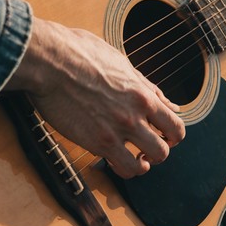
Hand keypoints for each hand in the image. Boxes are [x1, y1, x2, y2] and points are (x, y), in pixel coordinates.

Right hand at [7, 18, 185, 177]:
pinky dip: (123, 169)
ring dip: (142, 165)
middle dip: (158, 152)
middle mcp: (136, 115)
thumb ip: (148, 89)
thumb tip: (171, 105)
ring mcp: (118, 130)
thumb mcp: (123, 65)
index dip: (173, 137)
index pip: (176, 126)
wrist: (50, 60)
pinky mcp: (97, 142)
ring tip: (134, 160)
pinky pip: (122, 168)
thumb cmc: (81, 55)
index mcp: (144, 95)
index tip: (164, 137)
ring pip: (146, 163)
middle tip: (146, 150)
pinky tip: (116, 162)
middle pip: (165, 148)